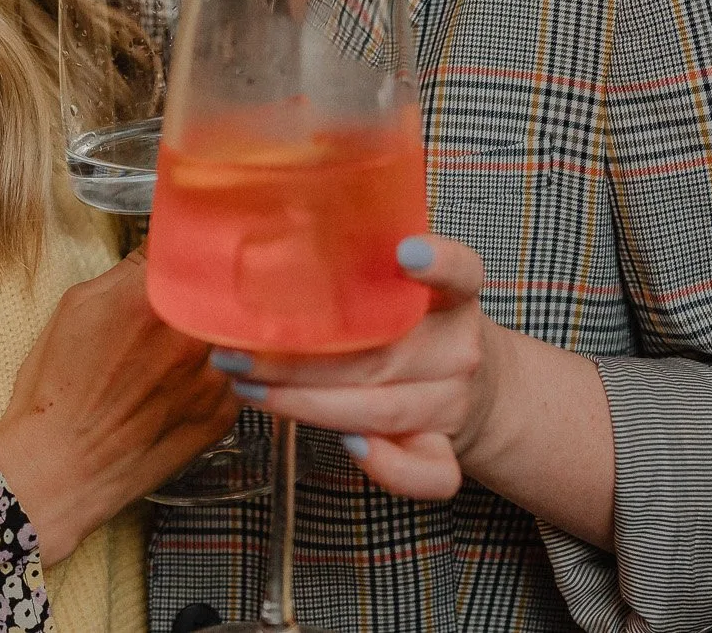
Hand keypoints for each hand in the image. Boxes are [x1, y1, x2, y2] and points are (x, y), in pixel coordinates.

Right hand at [0, 250, 240, 562]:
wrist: (62, 469)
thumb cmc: (58, 391)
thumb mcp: (76, 307)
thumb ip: (128, 271)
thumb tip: (160, 249)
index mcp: (152, 297)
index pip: (195, 242)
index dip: (197, 236)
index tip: (196, 236)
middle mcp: (191, 334)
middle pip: (228, 282)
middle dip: (220, 274)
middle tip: (210, 273)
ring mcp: (215, 376)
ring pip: (244, 326)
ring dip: (234, 316)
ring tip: (213, 316)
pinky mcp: (225, 413)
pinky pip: (244, 370)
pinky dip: (232, 360)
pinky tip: (206, 363)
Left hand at [209, 235, 497, 500]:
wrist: (474, 390)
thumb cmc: (413, 328)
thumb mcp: (403, 287)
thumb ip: (361, 266)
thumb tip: (271, 239)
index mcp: (453, 299)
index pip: (461, 273)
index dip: (438, 263)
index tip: (406, 253)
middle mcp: (458, 350)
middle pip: (385, 355)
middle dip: (301, 357)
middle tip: (237, 351)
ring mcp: (453, 404)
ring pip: (384, 410)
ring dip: (308, 403)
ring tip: (250, 387)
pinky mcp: (445, 451)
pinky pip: (425, 472)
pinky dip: (388, 466)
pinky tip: (349, 446)